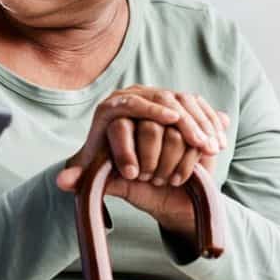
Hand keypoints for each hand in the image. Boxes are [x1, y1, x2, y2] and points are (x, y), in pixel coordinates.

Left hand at [57, 86, 230, 238]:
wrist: (143, 170)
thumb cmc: (118, 174)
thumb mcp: (101, 177)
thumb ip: (82, 179)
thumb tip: (62, 183)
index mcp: (110, 109)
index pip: (128, 103)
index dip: (150, 109)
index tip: (170, 120)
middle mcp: (134, 96)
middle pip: (161, 98)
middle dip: (182, 121)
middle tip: (196, 140)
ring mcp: (160, 97)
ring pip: (183, 101)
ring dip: (200, 124)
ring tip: (208, 147)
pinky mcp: (182, 103)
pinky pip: (198, 106)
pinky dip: (210, 123)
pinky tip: (216, 143)